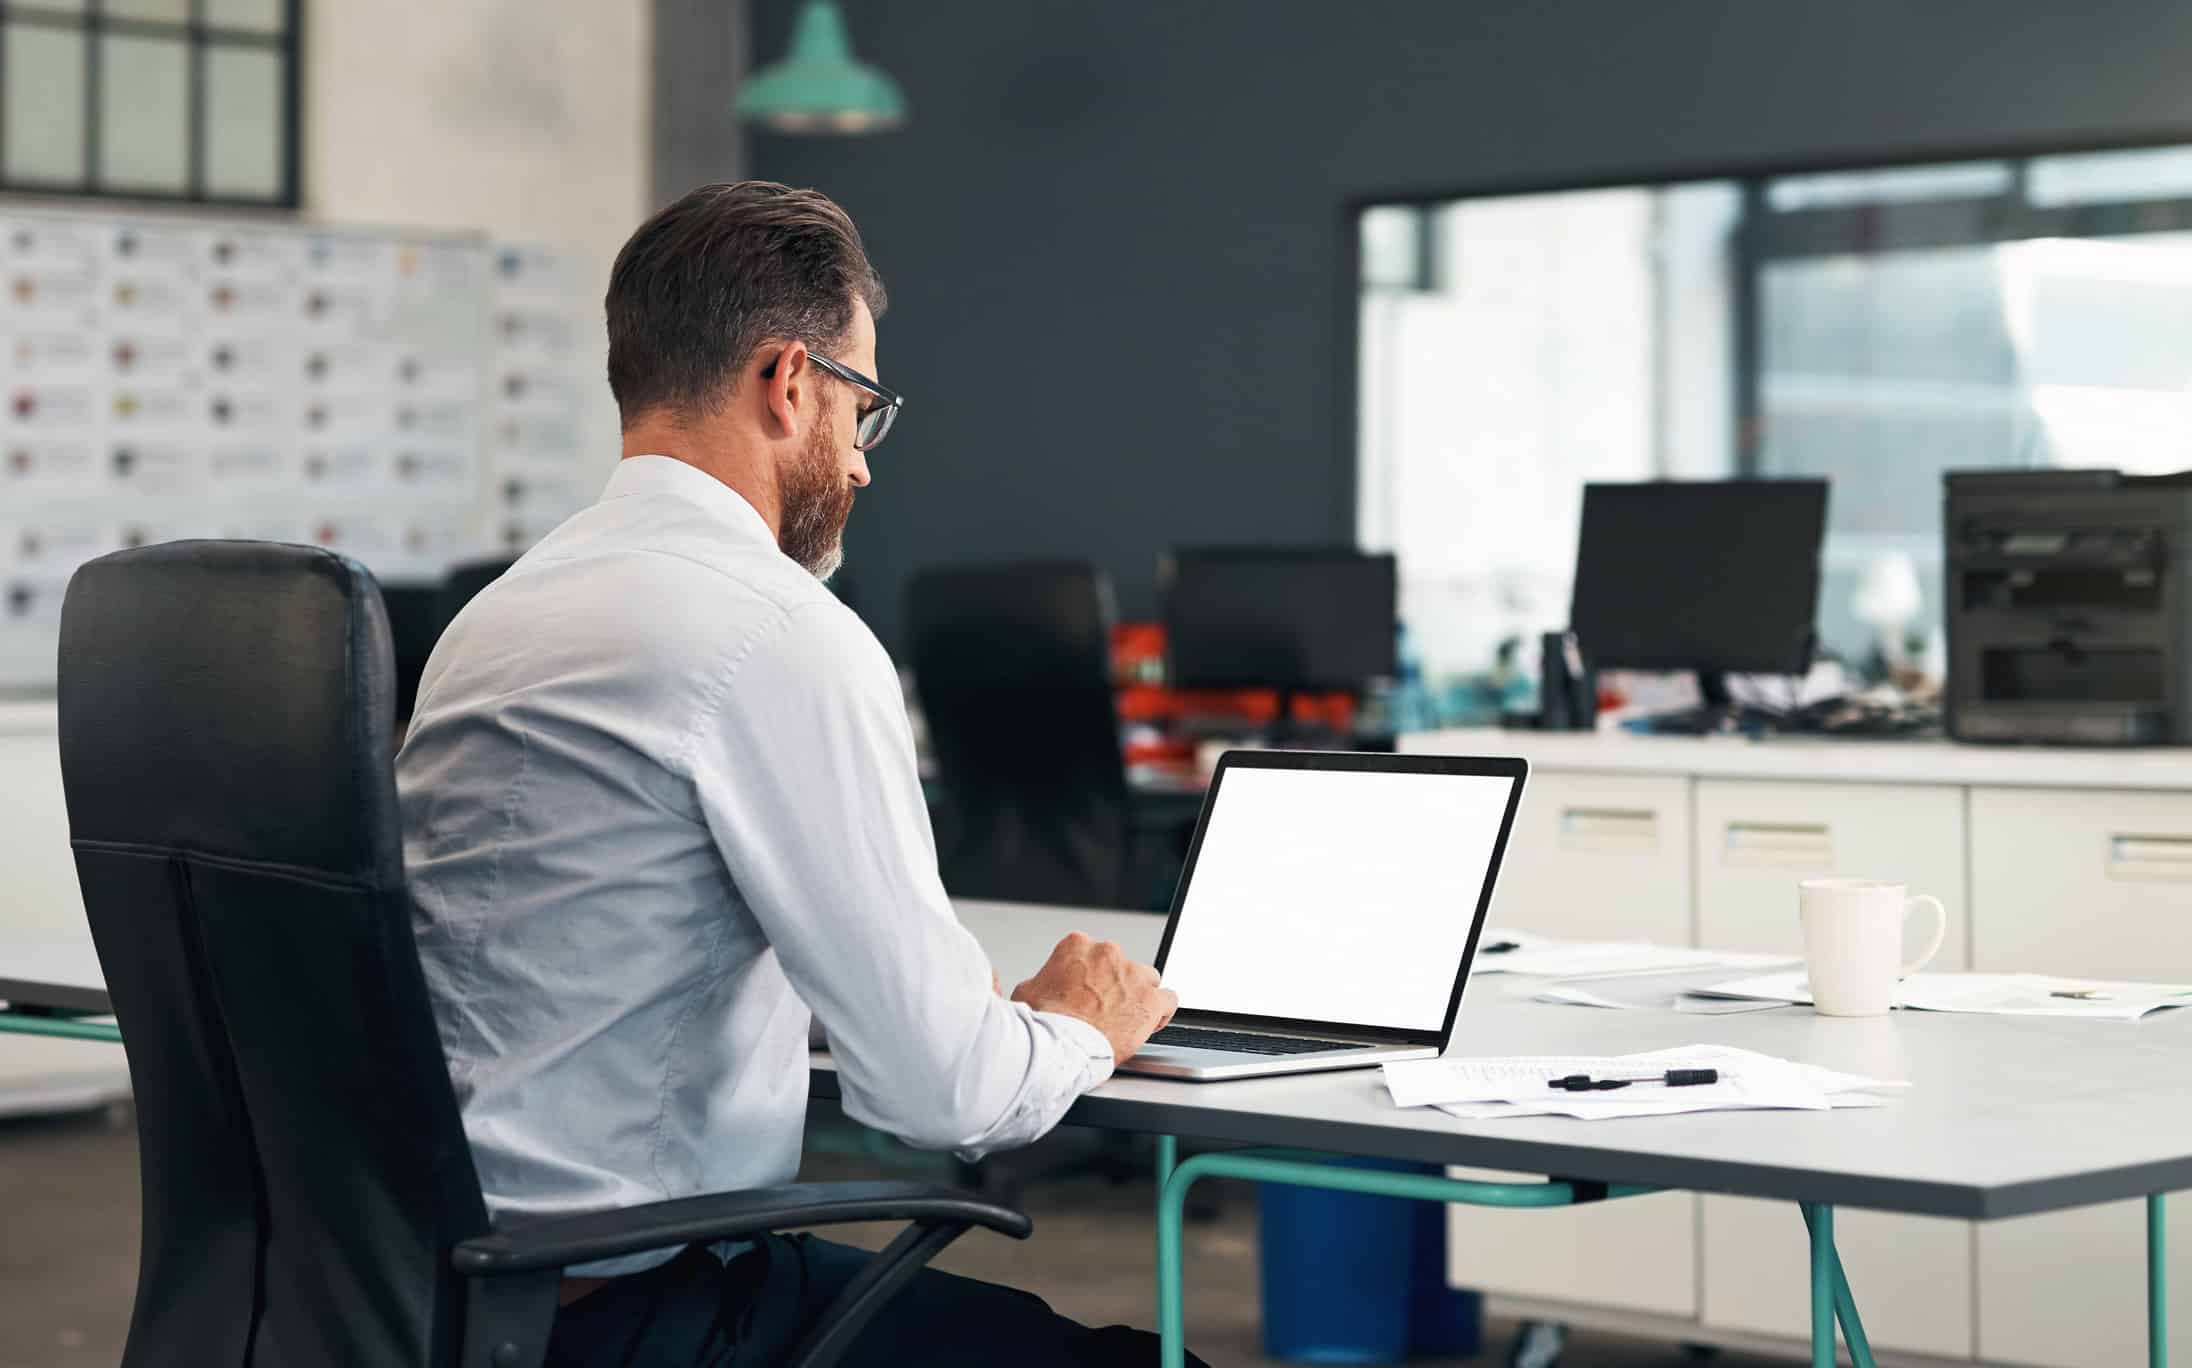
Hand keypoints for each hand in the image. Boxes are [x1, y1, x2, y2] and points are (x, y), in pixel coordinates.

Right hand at [1011, 931, 1177, 1062]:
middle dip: (1116, 987)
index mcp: (1077, 946)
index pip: (1096, 956)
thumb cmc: (1043, 1023)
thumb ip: (1040, 981)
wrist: (1058, 1047)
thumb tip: (1038, 986)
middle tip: (1104, 1011)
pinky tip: (1152, 1023)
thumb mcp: (1026, 992)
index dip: (1095, 978)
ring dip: (1138, 998)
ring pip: (1147, 981)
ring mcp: (1132, 975)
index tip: (1091, 993)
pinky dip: (1161, 1012)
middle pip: (1122, 967)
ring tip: (1125, 1020)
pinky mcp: (1150, 999)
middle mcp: (1107, 954)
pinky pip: (1168, 1000)